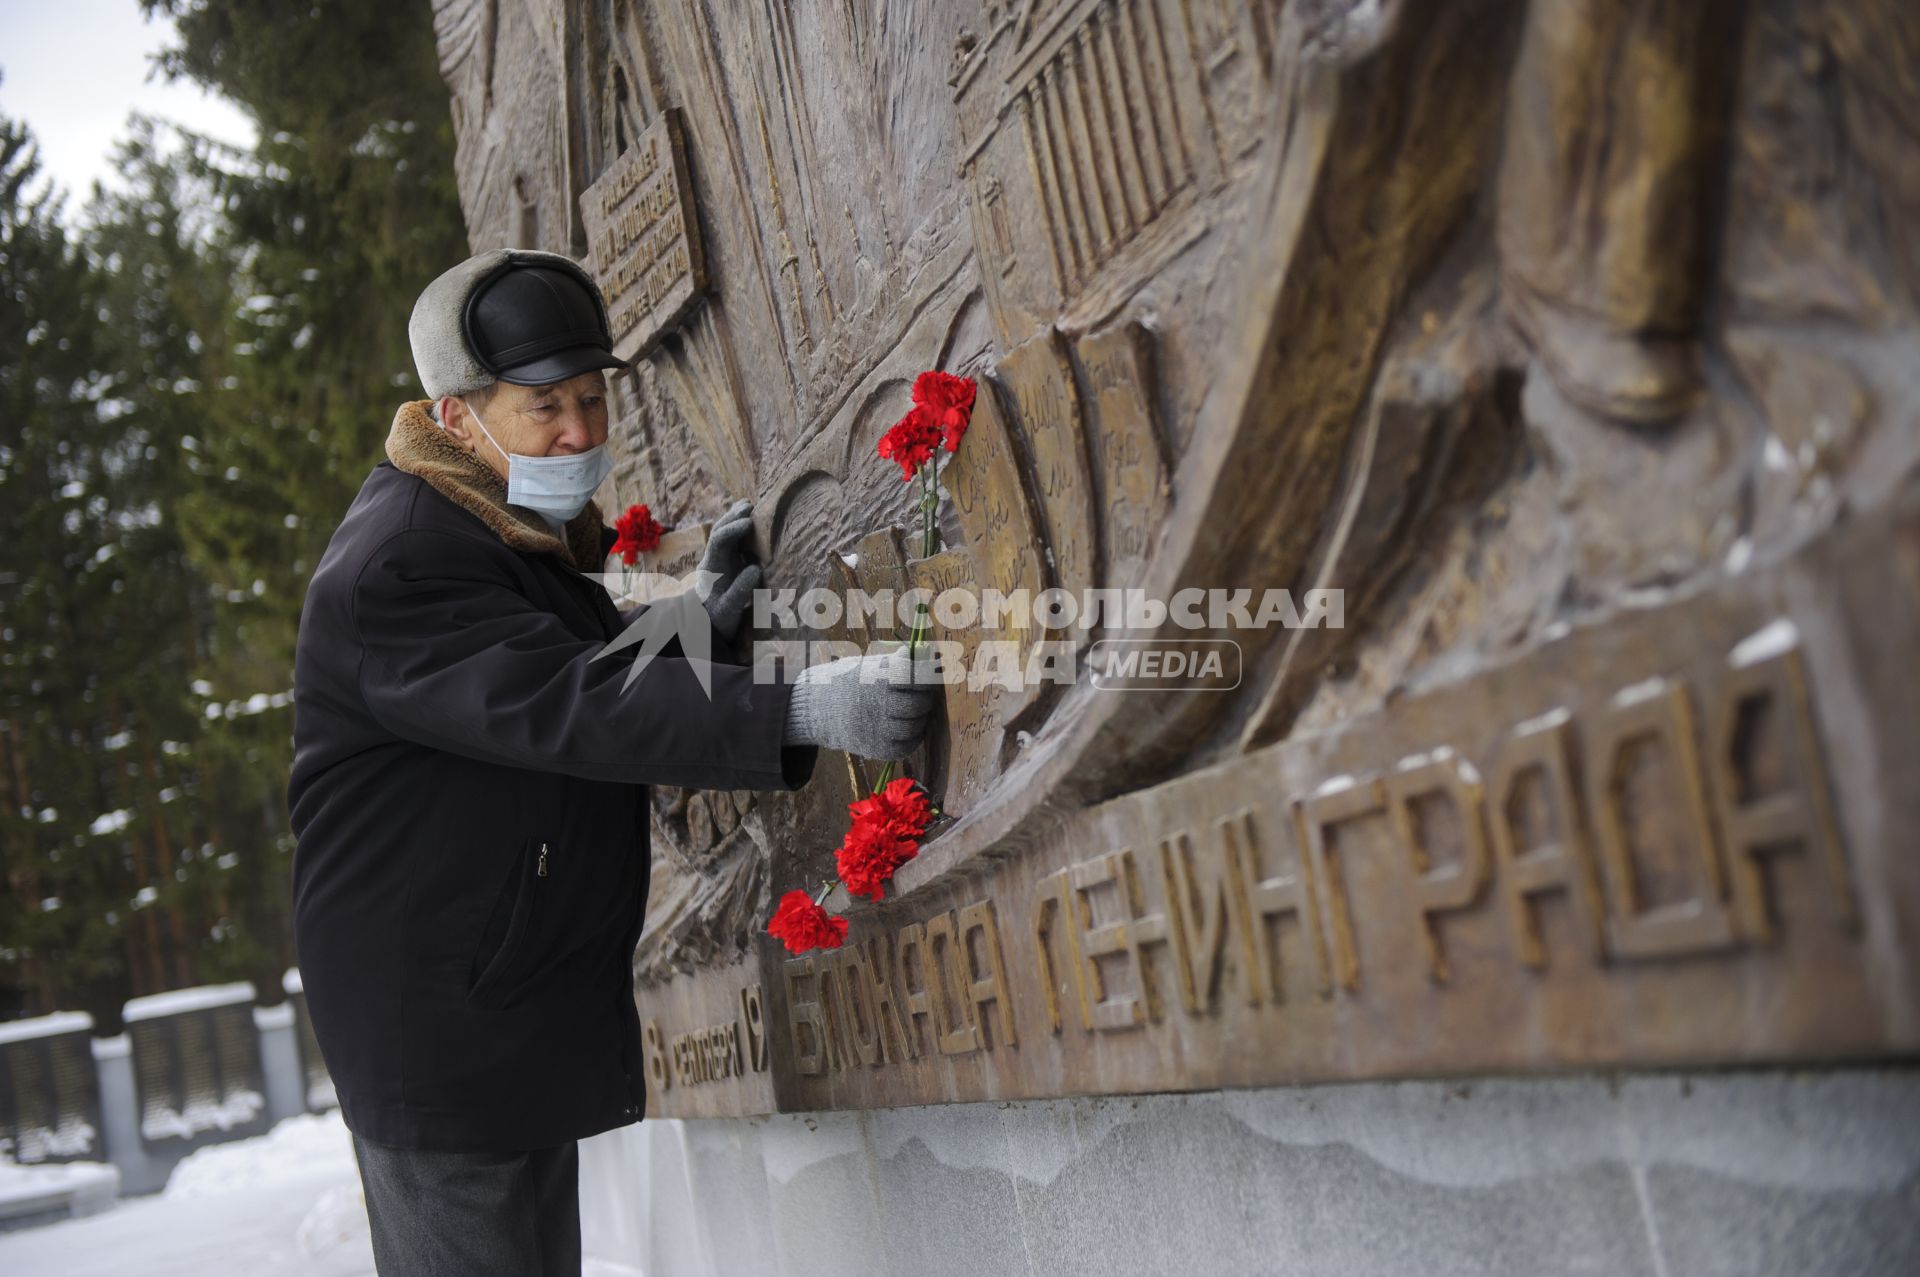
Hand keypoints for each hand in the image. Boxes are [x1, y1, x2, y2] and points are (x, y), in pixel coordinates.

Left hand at [692, 498, 760, 640]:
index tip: (749, 524)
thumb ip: (740, 591)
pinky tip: (750, 519)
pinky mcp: (727, 562)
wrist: (705, 626)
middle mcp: (713, 559)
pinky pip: (731, 540)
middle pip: (718, 531)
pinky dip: (739, 527)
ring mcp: (719, 559)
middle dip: (732, 517)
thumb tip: (755, 568)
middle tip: (749, 506)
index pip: (718, 541)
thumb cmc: (717, 619)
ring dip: (734, 518)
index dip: (732, 529)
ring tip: (748, 505)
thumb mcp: (729, 611)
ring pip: (723, 532)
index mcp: (712, 568)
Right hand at [782, 644, 943, 759]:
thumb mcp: (865, 664)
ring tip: (916, 712)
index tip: (928, 672)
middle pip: (917, 704)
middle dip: (926, 699)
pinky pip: (904, 747)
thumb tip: (924, 653)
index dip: (926, 674)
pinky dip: (912, 739)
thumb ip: (895, 662)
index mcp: (876, 678)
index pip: (914, 676)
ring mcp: (875, 728)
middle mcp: (877, 703)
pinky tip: (909, 729)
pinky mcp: (873, 748)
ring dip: (921, 720)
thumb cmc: (844, 681)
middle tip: (924, 696)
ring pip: (914, 727)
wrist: (813, 709)